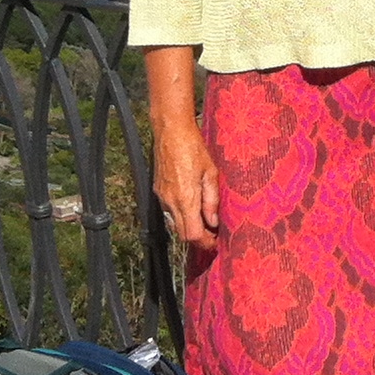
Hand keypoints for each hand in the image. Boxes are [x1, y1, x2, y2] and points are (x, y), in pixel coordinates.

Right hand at [153, 116, 220, 251]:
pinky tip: (192, 207)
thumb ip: (211, 200)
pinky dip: (180, 216)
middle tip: (213, 234)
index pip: (192, 235)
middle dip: (198, 238)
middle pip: (182, 234)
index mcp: (185, 199)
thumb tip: (213, 221)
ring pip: (174, 224)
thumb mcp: (211, 173)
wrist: (171, 131)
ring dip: (188, 227)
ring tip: (204, 220)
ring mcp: (162, 197)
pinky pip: (168, 212)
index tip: (216, 242)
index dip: (205, 243)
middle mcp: (170, 202)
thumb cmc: (193, 147)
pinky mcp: (158, 190)